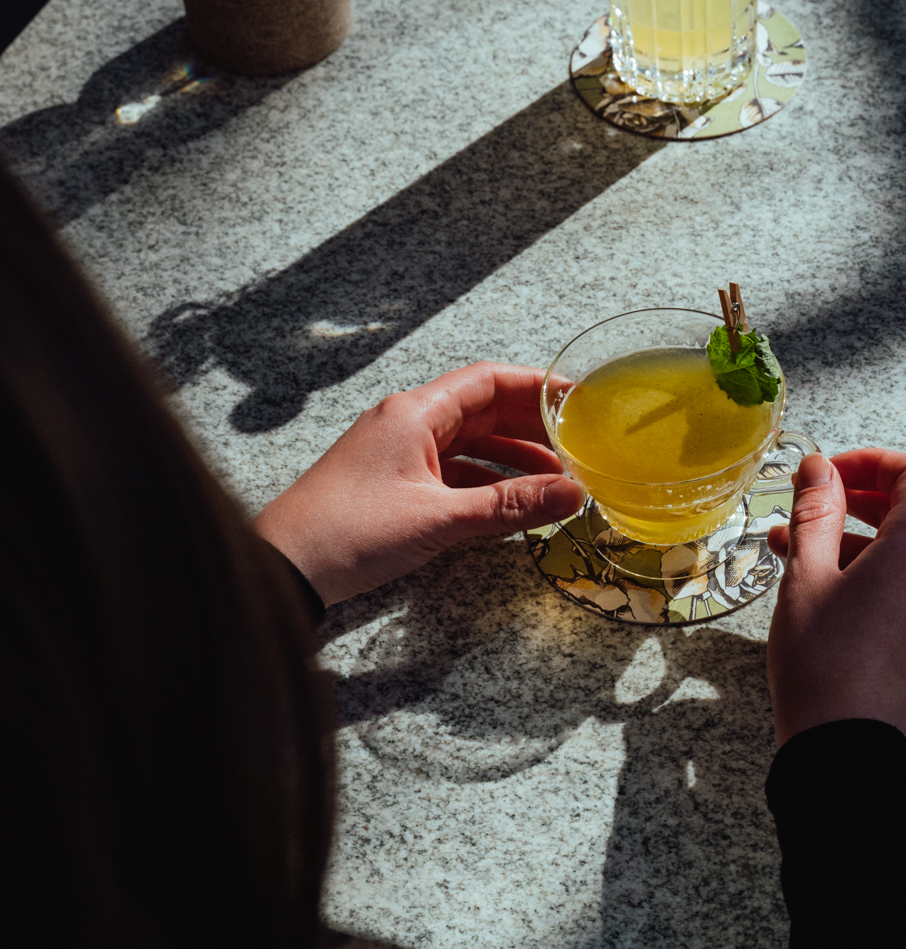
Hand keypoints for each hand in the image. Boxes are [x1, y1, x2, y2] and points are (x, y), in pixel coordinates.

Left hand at [254, 364, 582, 606]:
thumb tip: (570, 494)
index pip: (489, 381)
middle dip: (533, 428)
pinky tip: (511, 503)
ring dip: (511, 459)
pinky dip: (484, 482)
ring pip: (469, 443)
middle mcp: (407, 423)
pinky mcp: (392, 483)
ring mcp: (398, 453)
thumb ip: (509, 506)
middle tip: (579, 444)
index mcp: (415, 413)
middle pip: (483, 410)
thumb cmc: (348, 532)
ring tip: (556, 481)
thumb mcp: (439, 518)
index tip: (578, 398)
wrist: (284, 568)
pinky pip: (451, 471)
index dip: (537, 386)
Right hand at [765, 450, 905, 747]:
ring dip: (860, 545)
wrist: (848, 756)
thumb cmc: (823, 666)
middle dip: (860, 502)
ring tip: (799, 557)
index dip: (875, 463)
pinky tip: (829, 598)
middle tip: (812, 506)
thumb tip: (819, 468)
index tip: (832, 472)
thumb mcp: (806, 578)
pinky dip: (876, 580)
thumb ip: (815, 513)